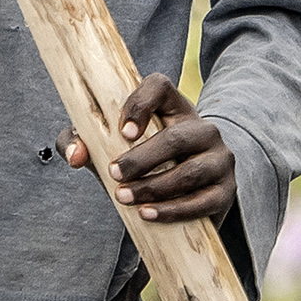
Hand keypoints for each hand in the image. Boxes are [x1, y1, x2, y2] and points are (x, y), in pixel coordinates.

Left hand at [64, 74, 235, 221]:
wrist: (181, 197)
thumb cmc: (139, 164)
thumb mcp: (108, 148)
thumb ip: (80, 142)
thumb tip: (75, 154)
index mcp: (174, 108)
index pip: (160, 87)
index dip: (141, 103)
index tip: (123, 132)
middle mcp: (204, 129)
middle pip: (177, 137)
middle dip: (142, 159)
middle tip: (114, 174)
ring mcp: (219, 159)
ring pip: (190, 171)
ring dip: (154, 187)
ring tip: (124, 197)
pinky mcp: (225, 191)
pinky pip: (202, 201)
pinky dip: (173, 210)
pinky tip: (147, 213)